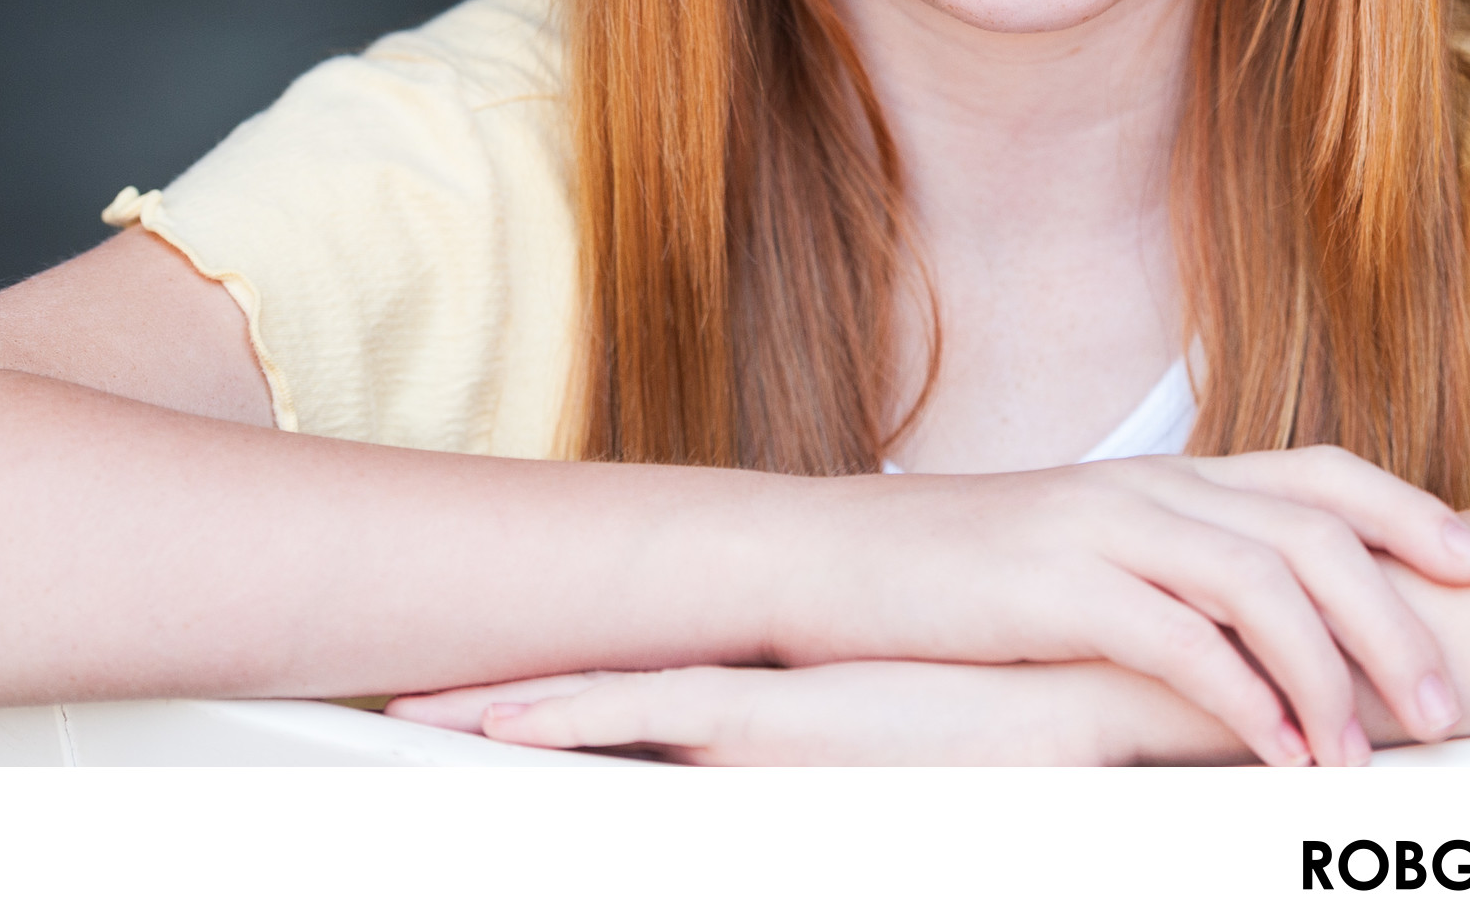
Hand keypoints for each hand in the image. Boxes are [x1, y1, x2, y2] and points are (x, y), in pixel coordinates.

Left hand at [389, 659, 1243, 765]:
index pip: (631, 694)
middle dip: (491, 698)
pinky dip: (565, 717)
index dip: (543, 696)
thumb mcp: (906, 753)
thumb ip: (852, 762)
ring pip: (594, 703)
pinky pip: (643, 718)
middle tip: (399, 701)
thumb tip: (820, 781)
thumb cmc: (1002, 722)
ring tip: (412, 714)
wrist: (1070, 687)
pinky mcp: (774, 722)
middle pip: (591, 695)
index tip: (464, 702)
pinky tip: (500, 726)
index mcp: (764, 703)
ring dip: (502, 708)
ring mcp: (750, 707)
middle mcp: (741, 698)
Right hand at [766, 445, 1469, 767]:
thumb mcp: (1084, 551)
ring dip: (1331, 673)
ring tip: (1366, 756)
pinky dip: (1245, 701)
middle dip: (1396, 618)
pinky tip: (1278, 754)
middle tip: (1444, 704)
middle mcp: (1149, 487)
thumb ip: (1172, 570)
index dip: (1408, 511)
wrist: (832, 559)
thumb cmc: (963, 576)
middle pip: (1313, 531)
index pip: (1318, 470)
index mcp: (1166, 474)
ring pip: (1262, 582)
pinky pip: (1180, 642)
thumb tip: (1266, 633)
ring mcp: (1104, 530)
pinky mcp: (1056, 588)